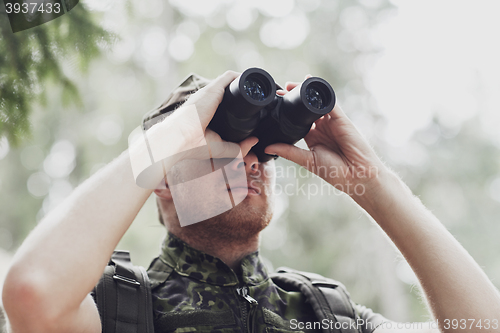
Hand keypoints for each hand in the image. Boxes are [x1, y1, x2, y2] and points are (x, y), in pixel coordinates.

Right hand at [131, 71, 256, 188]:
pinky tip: (256, 80)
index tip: (257, 106)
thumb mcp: (221, 149)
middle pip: (231, 90)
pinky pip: (231, 77)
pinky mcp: (213, 89)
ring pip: (232, 81)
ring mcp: (211, 93)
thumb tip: (255, 140)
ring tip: (264, 87)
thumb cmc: (193, 146)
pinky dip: (245, 77)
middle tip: (265, 96)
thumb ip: (239, 147)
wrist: (179, 138)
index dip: (242, 103)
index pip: (227, 102)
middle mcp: (210, 100)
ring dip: (249, 82)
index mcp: (209, 112)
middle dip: (249, 91)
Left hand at [266, 79, 387, 196]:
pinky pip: (330, 103)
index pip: (298, 119)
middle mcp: (322, 127)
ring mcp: (332, 122)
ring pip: (317, 103)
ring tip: (291, 85)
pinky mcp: (341, 119)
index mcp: (313, 137)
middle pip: (306, 108)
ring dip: (306, 93)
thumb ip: (288, 151)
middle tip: (280, 91)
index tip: (275, 104)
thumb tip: (267, 147)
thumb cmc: (335, 172)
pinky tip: (311, 86)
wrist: (356, 176)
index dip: (288, 111)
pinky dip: (322, 93)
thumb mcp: (307, 160)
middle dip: (294, 98)